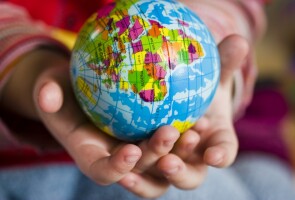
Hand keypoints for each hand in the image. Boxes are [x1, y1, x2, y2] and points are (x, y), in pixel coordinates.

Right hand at [1, 48, 182, 197]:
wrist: (83, 88)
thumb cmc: (64, 89)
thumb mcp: (50, 86)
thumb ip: (47, 93)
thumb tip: (46, 96)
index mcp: (91, 154)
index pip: (103, 171)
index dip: (117, 168)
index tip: (130, 151)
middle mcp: (117, 156)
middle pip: (140, 167)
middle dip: (154, 155)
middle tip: (169, 132)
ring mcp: (138, 146)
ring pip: (162, 160)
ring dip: (179, 151)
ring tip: (194, 131)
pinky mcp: (152, 133)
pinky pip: (174, 139)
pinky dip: (187, 133)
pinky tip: (202, 118)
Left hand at [119, 35, 249, 196]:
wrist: (173, 99)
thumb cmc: (196, 90)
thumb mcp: (208, 75)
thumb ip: (223, 62)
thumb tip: (238, 40)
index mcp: (213, 142)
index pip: (223, 151)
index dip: (221, 155)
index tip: (214, 155)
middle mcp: (192, 160)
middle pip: (191, 176)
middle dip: (182, 170)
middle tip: (169, 160)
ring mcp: (168, 166)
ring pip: (162, 179)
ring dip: (153, 170)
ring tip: (137, 156)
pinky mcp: (145, 167)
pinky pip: (139, 177)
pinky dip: (132, 177)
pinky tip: (121, 171)